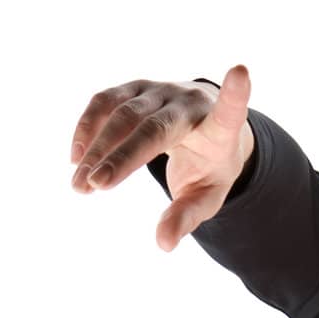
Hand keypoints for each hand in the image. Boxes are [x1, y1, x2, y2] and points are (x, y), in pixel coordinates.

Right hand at [69, 64, 254, 250]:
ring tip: (79, 186)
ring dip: (95, 148)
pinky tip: (76, 157)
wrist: (202, 126)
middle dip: (120, 155)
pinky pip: (104, 102)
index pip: (230, 111)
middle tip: (92, 187)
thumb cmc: (210, 165)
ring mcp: (159, 89)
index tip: (242, 72)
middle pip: (149, 125)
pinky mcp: (135, 87)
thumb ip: (186, 217)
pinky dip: (87, 128)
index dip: (237, 94)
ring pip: (119, 113)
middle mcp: (188, 101)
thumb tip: (163, 244)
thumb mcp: (207, 196)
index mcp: (218, 127)